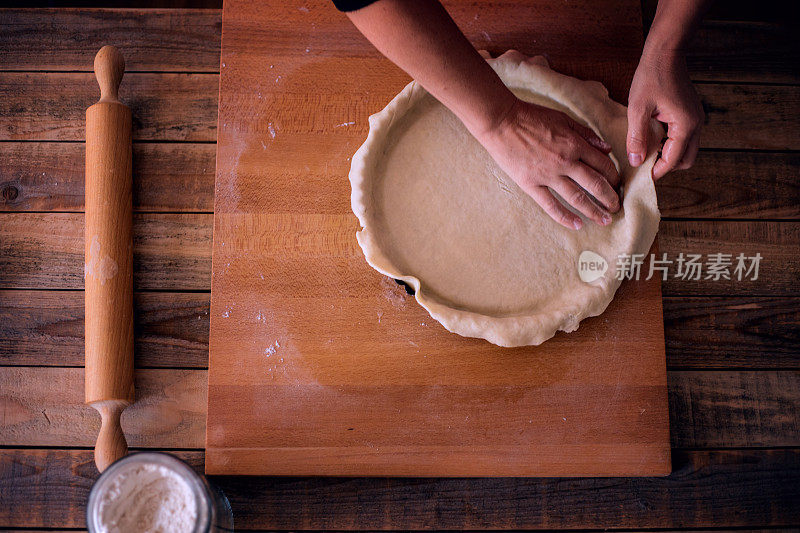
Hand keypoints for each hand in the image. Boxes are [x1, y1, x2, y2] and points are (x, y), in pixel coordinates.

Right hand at [475, 97, 620, 229]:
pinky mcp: (531, 185)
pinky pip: (551, 205)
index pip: (602, 164)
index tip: (617, 185)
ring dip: (594, 211)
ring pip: (577, 197)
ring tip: (605, 221)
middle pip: (595, 184)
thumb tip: (606, 148)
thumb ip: (586, 133)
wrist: (501, 122)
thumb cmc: (531, 117)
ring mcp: (548, 175)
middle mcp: (565, 162)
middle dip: (609, 198)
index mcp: (574, 144)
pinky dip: (565, 217)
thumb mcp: (563, 118)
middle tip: (616, 208)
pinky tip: (577, 225)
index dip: (613, 177)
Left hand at [627, 49, 703, 178]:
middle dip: (666, 166)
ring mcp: (695, 118)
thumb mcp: (637, 108)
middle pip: (685, 159)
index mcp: (685, 125)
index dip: (657, 171)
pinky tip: (652, 139)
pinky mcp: (690, 113)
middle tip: (644, 166)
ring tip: (646, 153)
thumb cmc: (651, 76)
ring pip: (686, 149)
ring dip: (668, 155)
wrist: (666, 52)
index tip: (641, 178)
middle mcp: (695, 124)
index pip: (673, 160)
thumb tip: (635, 161)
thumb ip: (636, 137)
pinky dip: (670, 144)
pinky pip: (683, 137)